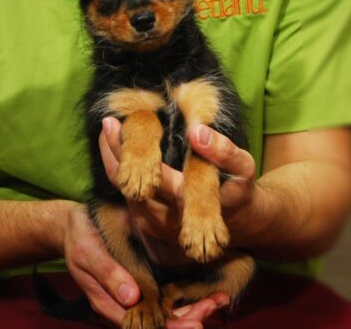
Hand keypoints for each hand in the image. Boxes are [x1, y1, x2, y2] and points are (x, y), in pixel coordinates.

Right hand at [62, 201, 228, 327]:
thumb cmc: (79, 239)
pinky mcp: (144, 277)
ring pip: (168, 309)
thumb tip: (132, 298)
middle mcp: (127, 302)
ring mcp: (137, 291)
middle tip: (217, 305)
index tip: (196, 323)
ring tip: (221, 300)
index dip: (171, 326)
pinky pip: (168, 292)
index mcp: (112, 304)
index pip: (145, 325)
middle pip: (162, 321)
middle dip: (191, 316)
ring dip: (194, 307)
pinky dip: (188, 293)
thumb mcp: (88, 254)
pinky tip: (208, 289)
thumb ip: (108, 275)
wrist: (74, 224)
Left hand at [99, 117, 259, 249]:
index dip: (129, 151)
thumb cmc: (239, 189)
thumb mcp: (243, 168)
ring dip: (114, 161)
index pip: (149, 175)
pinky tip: (119, 150)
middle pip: (127, 185)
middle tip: (107, 123)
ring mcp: (154, 226)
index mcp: (185, 200)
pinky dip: (121, 173)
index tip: (116, 123)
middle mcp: (165, 218)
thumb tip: (196, 131)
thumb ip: (224, 151)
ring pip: (123, 192)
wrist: (239, 224)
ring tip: (110, 130)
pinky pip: (126, 198)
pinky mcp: (148, 227)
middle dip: (114, 152)